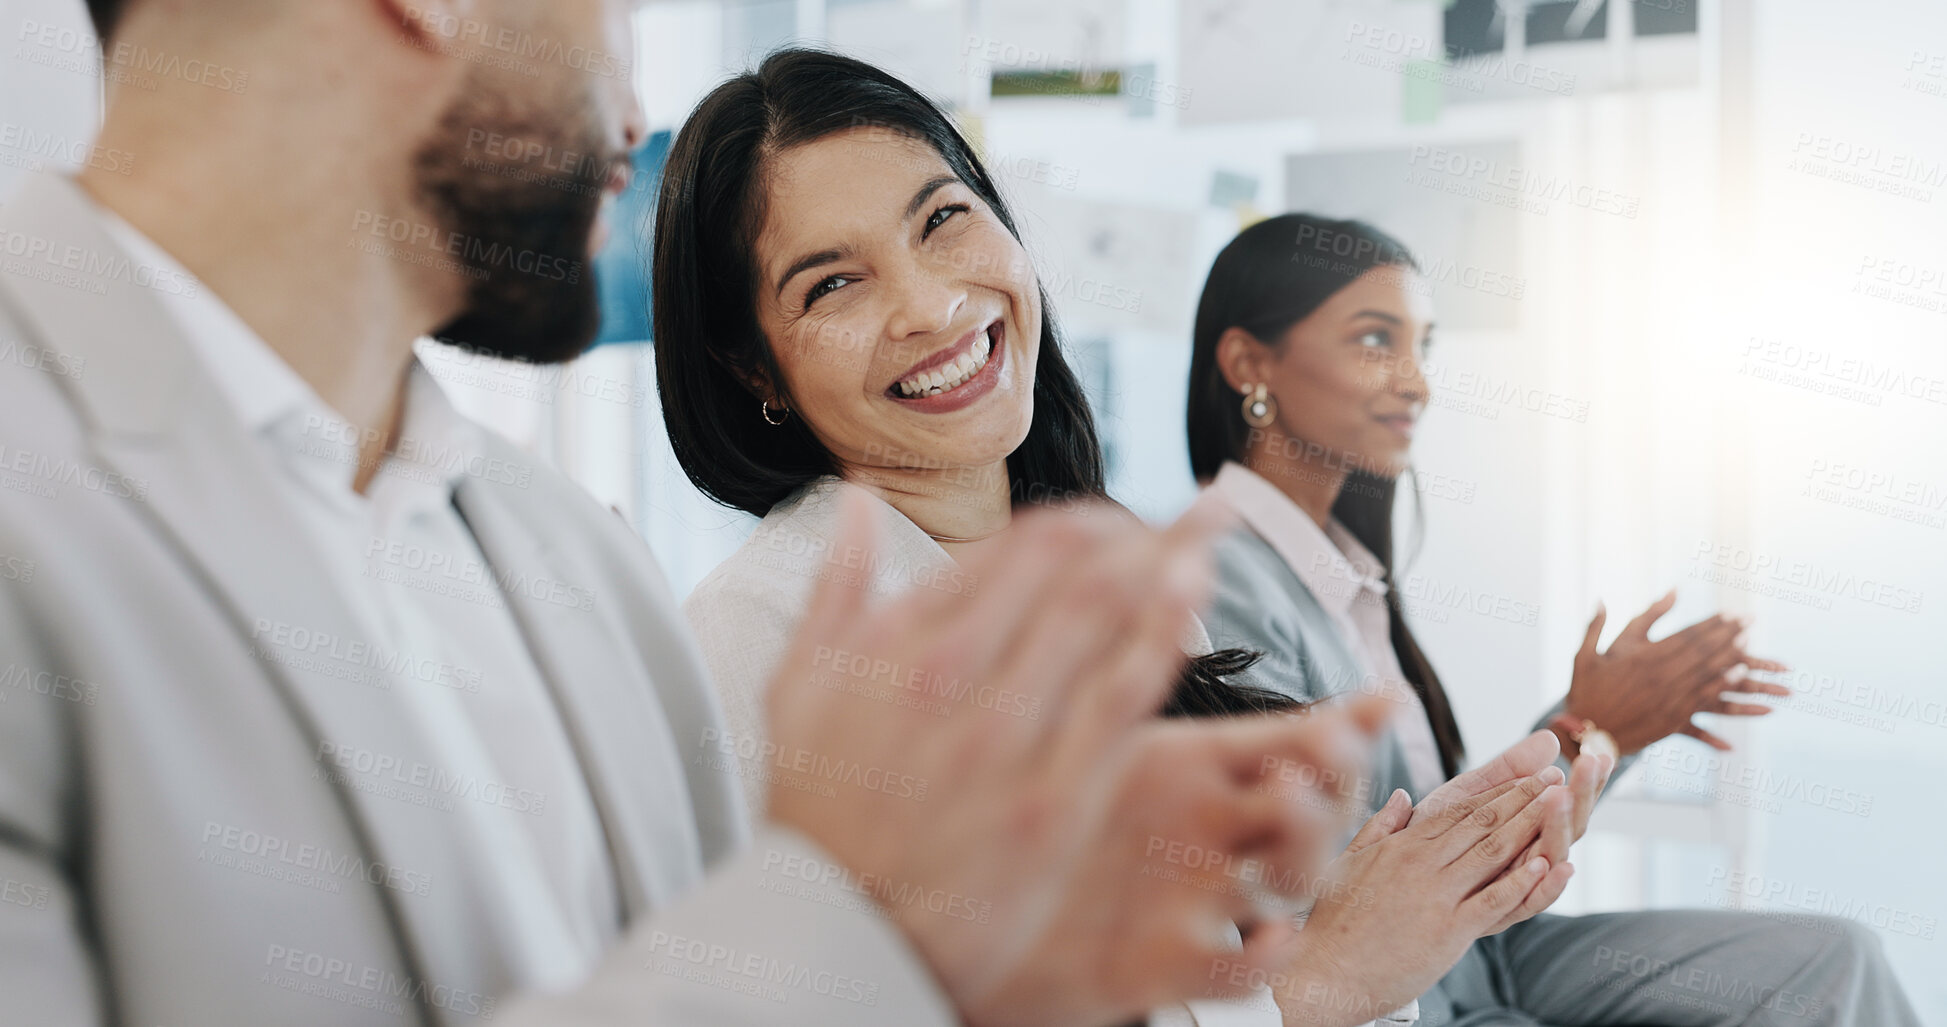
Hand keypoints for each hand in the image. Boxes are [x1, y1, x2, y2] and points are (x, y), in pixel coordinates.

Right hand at [764, 489, 1375, 1024]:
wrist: (834, 937)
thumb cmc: (817, 817)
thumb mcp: (797, 690)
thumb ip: (834, 588)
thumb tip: (859, 503)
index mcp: (902, 640)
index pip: (1018, 544)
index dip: (1087, 519)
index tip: (1121, 522)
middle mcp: (955, 674)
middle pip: (1074, 562)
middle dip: (1143, 528)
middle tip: (1193, 518)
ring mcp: (1007, 735)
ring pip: (1106, 612)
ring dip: (1170, 560)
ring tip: (1214, 531)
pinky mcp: (1051, 799)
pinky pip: (1121, 698)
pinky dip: (1163, 638)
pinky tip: (1196, 603)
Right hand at [1269, 734, 1575, 1026]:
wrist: (1323, 973)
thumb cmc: (1332, 925)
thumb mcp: (1348, 864)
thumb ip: (1379, 828)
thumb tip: (1403, 796)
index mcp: (1399, 846)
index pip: (1458, 810)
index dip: (1498, 791)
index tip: (1526, 775)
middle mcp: (1420, 863)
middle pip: (1482, 823)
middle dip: (1523, 798)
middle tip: (1556, 778)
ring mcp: (1435, 895)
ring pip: (1492, 852)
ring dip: (1531, 826)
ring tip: (1560, 804)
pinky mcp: (1447, 930)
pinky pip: (1491, 900)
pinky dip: (1521, 882)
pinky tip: (1546, 865)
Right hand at [1564, 591, 1790, 754]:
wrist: (1584, 733)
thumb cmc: (1584, 692)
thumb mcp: (1585, 654)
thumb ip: (1596, 625)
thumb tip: (1602, 599)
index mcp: (1642, 657)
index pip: (1686, 634)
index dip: (1712, 623)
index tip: (1732, 612)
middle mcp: (1659, 675)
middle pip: (1702, 650)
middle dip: (1729, 633)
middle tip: (1750, 620)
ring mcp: (1668, 697)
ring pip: (1707, 672)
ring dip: (1731, 656)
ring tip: (1750, 643)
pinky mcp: (1672, 718)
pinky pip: (1704, 699)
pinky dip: (1722, 686)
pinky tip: (1739, 676)